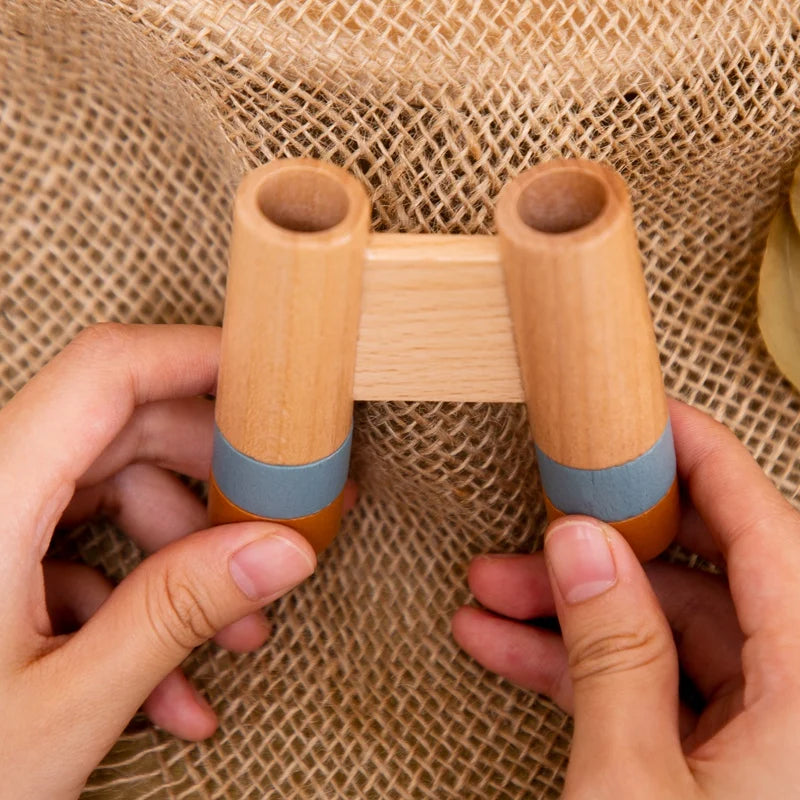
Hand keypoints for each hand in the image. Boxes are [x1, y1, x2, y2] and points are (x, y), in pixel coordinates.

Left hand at [0, 324, 330, 799]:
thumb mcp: (64, 703)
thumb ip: (177, 613)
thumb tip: (279, 552)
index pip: (105, 374)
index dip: (194, 356)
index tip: (267, 379)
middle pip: (122, 431)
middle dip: (211, 479)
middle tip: (274, 518)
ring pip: (110, 493)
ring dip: (183, 554)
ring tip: (234, 629)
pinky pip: (83, 552)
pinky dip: (137, 601)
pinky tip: (169, 684)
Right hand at [453, 399, 799, 797]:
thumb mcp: (632, 786)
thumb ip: (613, 655)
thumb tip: (582, 545)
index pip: (770, 538)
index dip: (708, 463)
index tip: (652, 421)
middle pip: (709, 582)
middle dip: (607, 550)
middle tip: (549, 516)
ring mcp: (767, 743)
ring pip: (669, 636)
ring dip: (573, 612)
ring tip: (491, 592)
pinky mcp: (725, 770)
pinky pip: (656, 690)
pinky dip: (583, 669)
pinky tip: (508, 645)